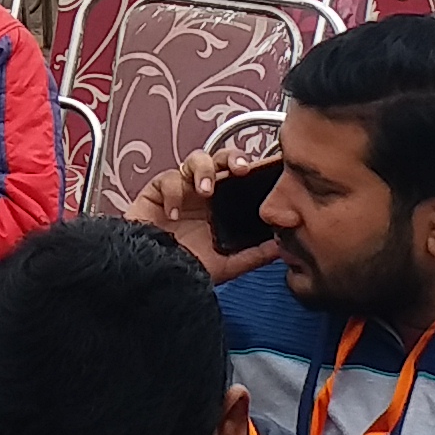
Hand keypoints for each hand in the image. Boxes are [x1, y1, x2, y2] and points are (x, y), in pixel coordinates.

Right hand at [123, 146, 280, 284]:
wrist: (152, 276)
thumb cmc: (187, 268)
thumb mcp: (228, 264)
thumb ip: (255, 254)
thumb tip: (282, 245)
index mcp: (223, 205)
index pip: (240, 177)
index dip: (251, 169)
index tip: (262, 171)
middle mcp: (204, 194)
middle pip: (221, 159)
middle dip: (232, 158)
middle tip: (240, 170)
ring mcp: (181, 189)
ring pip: (195, 159)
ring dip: (204, 170)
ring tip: (205, 191)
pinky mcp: (157, 190)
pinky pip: (168, 178)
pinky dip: (173, 191)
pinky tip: (173, 213)